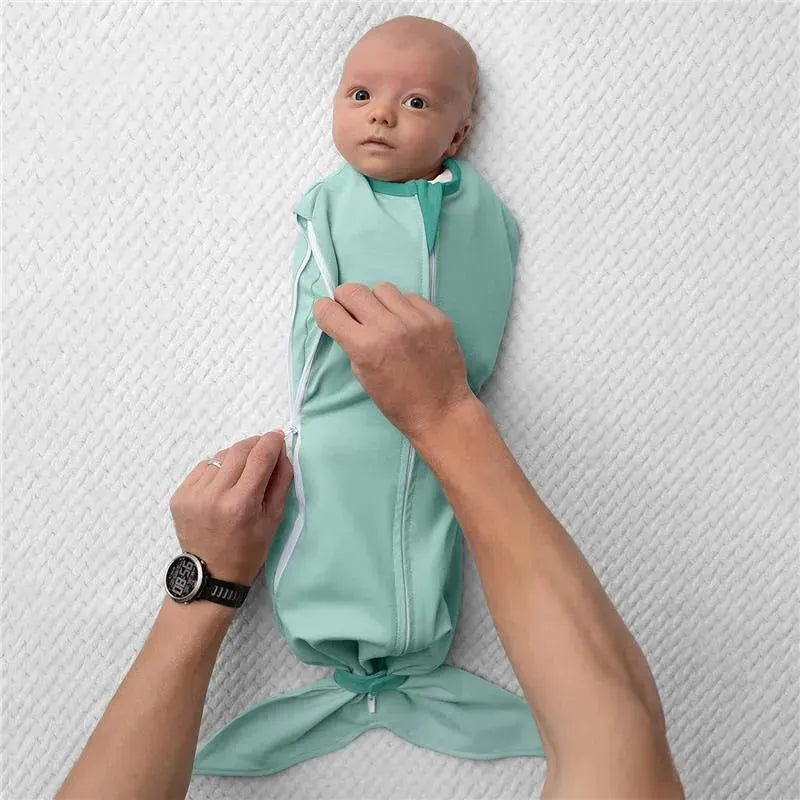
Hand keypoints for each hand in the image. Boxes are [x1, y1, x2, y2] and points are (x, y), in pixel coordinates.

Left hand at [168, 431, 293, 585]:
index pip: (260, 456)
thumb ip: (281, 481)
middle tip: (265, 450)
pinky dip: (217, 468)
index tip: (278, 437)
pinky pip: (204, 467)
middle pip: (239, 450)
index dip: (272, 441)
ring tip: (243, 473)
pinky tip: (223, 482)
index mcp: (241, 504)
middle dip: (256, 445)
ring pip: (221, 456)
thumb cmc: (248, 550)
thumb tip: (281, 450)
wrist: (210, 575)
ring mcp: (193, 494)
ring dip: (236, 457)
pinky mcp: (179, 495)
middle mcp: (214, 495)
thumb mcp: (274, 519)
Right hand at [311, 282, 473, 442]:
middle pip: (353, 290)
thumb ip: (353, 345)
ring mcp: (415, 319)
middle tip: (354, 314)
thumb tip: (347, 321)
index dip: (325, 311)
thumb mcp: (364, 376)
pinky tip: (408, 326)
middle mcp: (388, 327)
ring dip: (377, 302)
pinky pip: (411, 297)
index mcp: (365, 347)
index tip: (330, 315)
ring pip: (383, 289)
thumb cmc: (397, 402)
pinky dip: (403, 308)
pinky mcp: (437, 317)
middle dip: (346, 300)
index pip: (329, 311)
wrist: (441, 411)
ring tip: (386, 320)